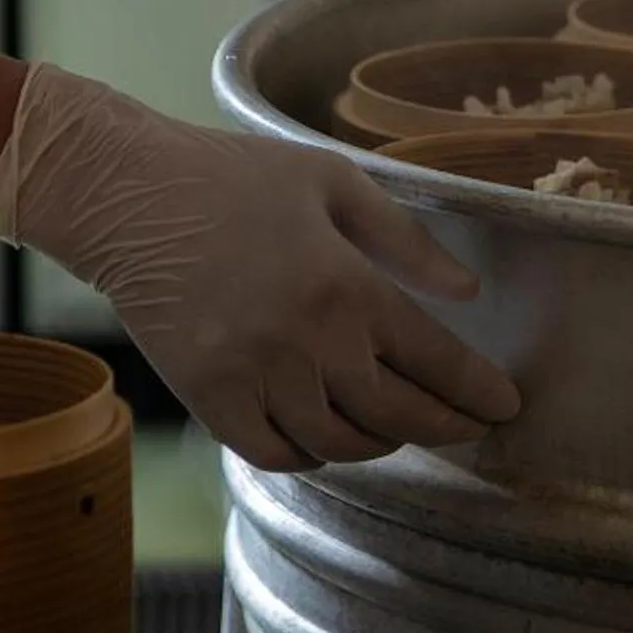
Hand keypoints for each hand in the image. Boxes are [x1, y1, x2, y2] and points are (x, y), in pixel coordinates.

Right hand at [0, 66, 521, 471]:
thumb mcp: (332, 181)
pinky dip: (310, 456)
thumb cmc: (233, 177)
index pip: (435, 360)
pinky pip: (274, 452)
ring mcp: (254, 376)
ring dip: (380, 444)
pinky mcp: (207, 397)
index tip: (504, 407)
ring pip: (339, 444)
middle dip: (445, 428)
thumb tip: (466, 292)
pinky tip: (328, 438)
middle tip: (468, 429)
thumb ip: (406, 239)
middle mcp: (307, 342)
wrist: (128, 196)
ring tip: (400, 428)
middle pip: (397, 416)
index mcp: (346, 285)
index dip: (477, 392)